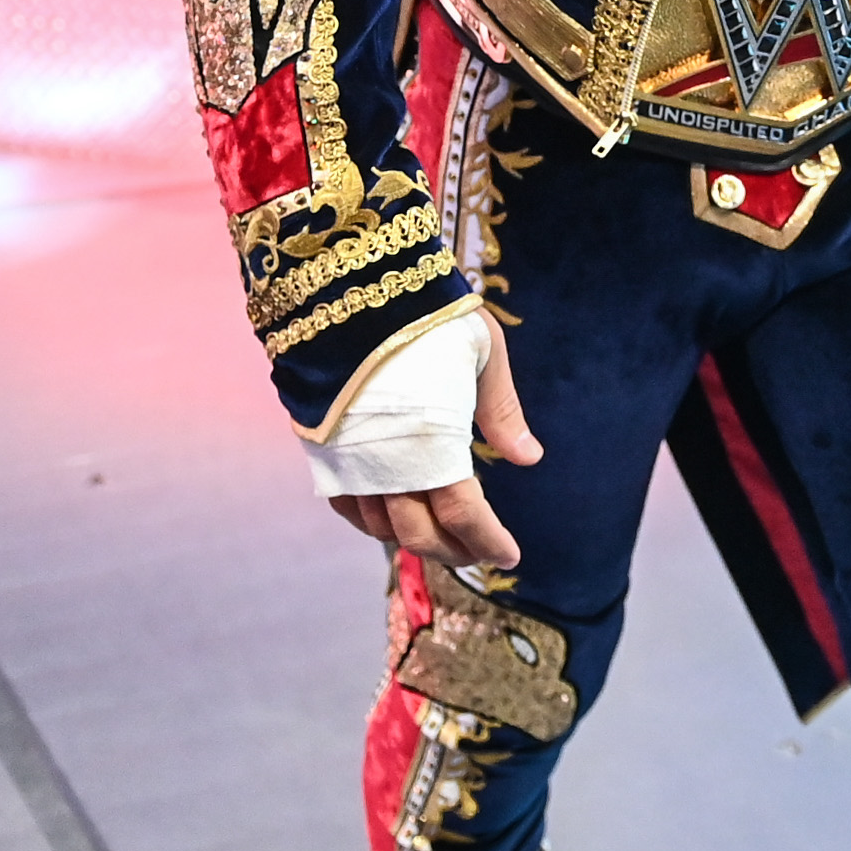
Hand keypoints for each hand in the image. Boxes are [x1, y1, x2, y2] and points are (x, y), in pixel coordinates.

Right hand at [325, 329, 543, 569]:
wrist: (347, 292)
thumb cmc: (426, 318)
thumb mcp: (482, 354)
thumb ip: (502, 412)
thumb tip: (529, 459)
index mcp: (432, 445)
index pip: (465, 516)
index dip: (488, 542)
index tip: (510, 557)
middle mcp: (385, 465)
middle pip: (419, 533)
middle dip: (454, 552)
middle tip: (480, 553)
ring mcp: (347, 462)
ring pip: (380, 526)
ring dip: (413, 540)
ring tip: (444, 538)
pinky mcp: (321, 451)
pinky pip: (345, 506)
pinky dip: (372, 522)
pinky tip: (393, 516)